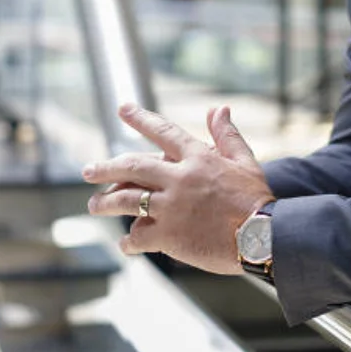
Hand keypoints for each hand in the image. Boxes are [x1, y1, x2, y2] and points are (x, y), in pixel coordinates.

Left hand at [82, 103, 274, 274]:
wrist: (263, 236)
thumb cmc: (255, 198)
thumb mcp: (244, 160)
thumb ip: (227, 135)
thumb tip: (219, 108)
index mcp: (197, 158)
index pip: (163, 132)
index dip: (141, 118)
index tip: (123, 108)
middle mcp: (179, 178)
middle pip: (132, 167)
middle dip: (105, 168)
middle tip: (87, 170)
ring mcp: (170, 207)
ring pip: (126, 201)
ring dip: (105, 203)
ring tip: (93, 205)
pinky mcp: (168, 236)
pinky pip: (138, 236)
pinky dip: (129, 240)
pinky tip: (125, 243)